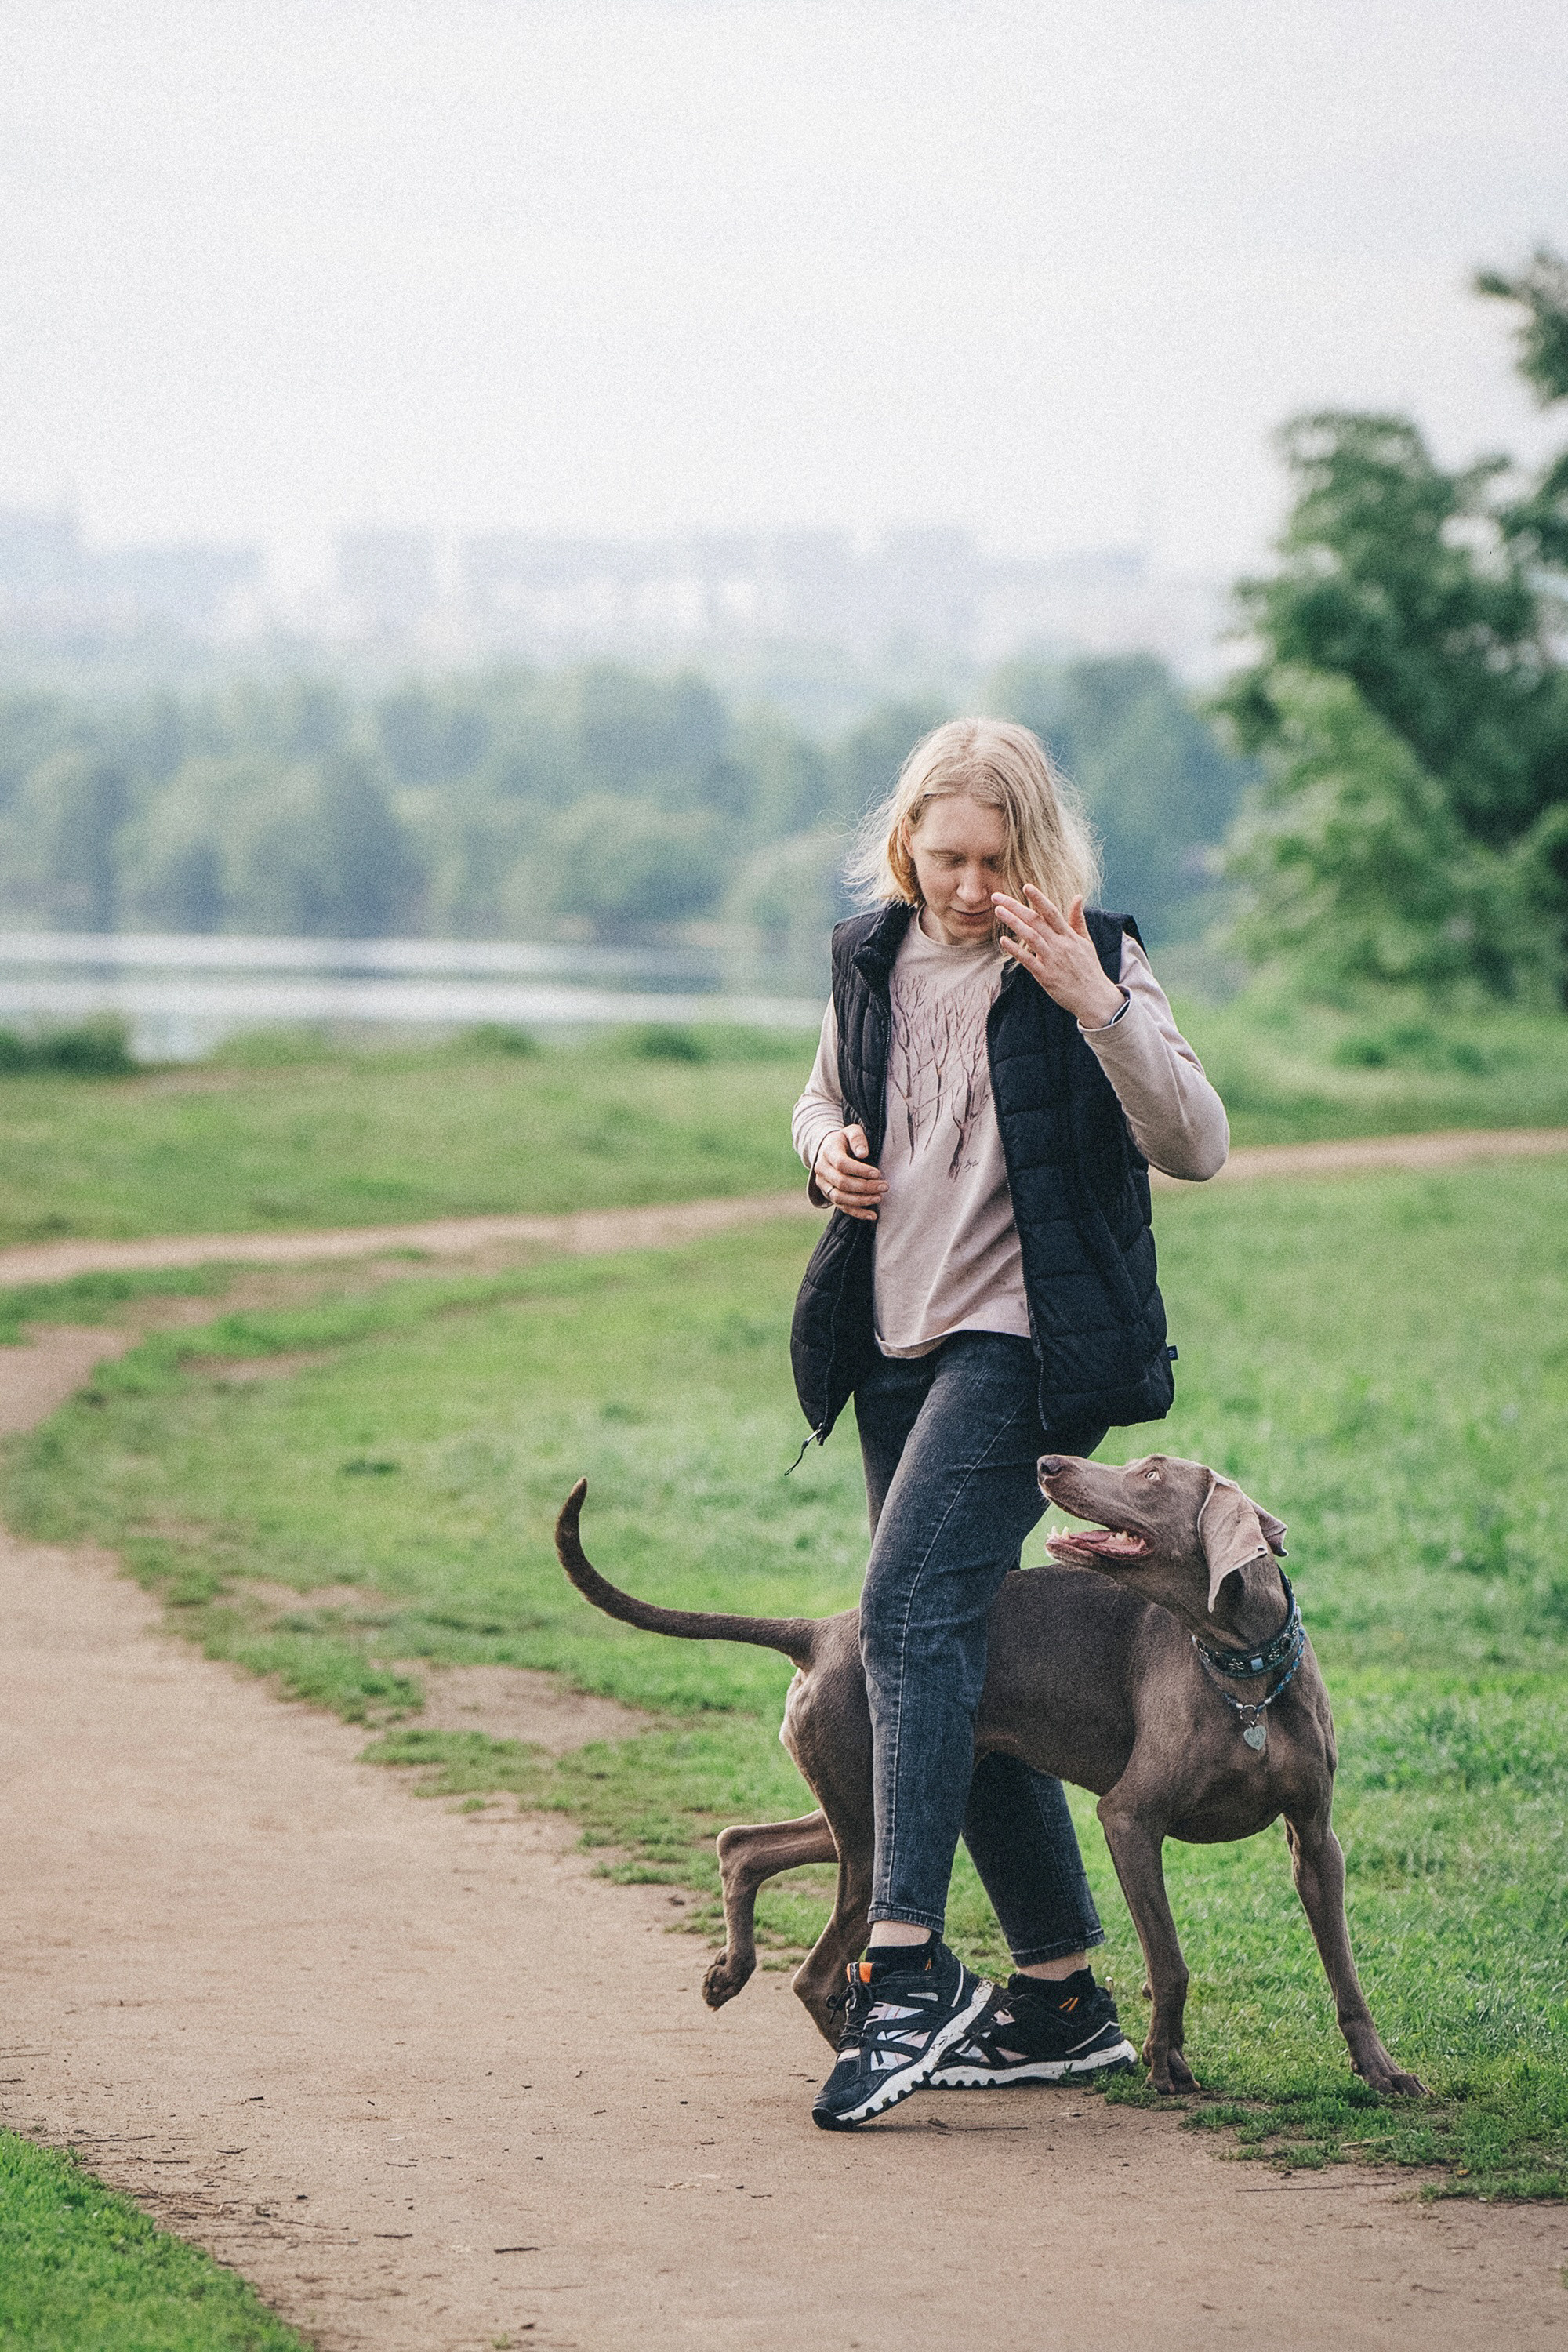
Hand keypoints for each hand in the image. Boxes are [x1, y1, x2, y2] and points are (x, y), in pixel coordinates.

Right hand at [814, 1124, 886, 1221]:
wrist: (828, 1149)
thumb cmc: (845, 1140)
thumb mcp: (851, 1131)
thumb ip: (858, 1138)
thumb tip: (863, 1154)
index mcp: (828, 1152)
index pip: (842, 1164)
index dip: (860, 1170)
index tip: (878, 1173)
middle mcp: (822, 1170)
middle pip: (842, 1183)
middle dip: (865, 1187)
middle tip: (884, 1186)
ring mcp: (824, 1184)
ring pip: (840, 1198)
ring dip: (861, 1200)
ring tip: (879, 1197)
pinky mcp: (829, 1195)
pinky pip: (842, 1207)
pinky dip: (857, 1213)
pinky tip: (872, 1215)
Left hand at [991, 887, 1125, 1027]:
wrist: (1095, 998)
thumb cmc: (1089, 969)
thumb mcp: (1086, 942)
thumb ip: (1078, 920)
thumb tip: (1077, 896)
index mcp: (1070, 936)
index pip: (1052, 912)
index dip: (1039, 898)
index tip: (1026, 886)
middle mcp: (1060, 945)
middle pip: (1036, 921)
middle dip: (1015, 907)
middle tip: (997, 896)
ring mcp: (1052, 960)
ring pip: (1031, 937)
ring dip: (1013, 923)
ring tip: (998, 911)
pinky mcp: (1046, 976)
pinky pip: (1028, 961)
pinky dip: (1015, 950)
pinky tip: (1002, 940)